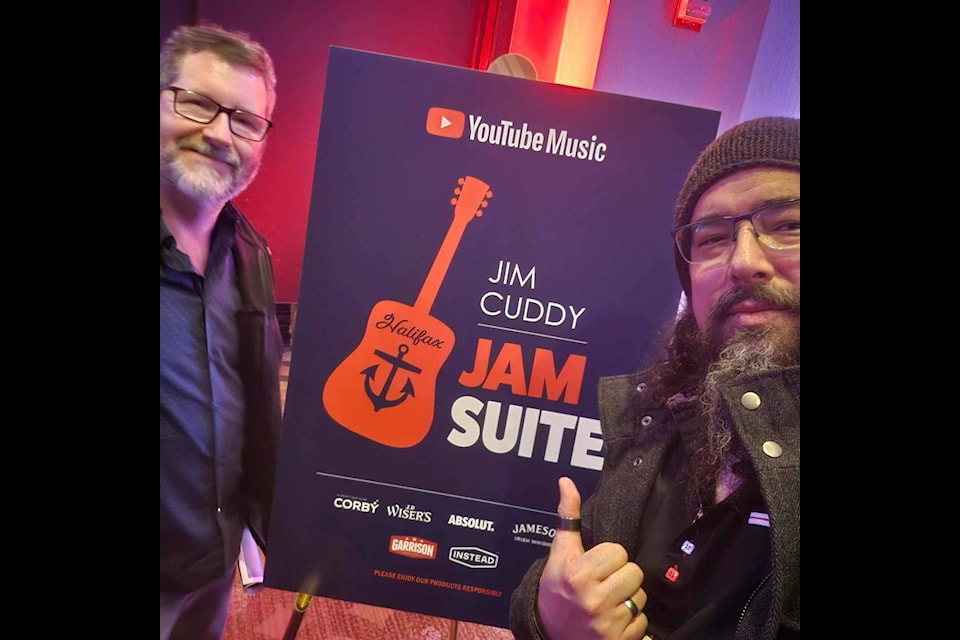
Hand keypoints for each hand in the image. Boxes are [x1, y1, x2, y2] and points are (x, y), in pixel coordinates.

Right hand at [536, 477, 647, 639]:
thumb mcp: (559, 554)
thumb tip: (567, 482)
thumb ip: (567, 518)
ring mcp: (607, 623)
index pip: (618, 552)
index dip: (608, 557)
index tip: (595, 566)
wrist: (548, 635)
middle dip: (622, 576)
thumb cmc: (555, 591)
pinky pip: (642, 622)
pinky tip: (613, 620)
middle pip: (634, 572)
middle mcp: (593, 599)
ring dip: (628, 598)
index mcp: (578, 575)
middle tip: (604, 583)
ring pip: (640, 597)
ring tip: (609, 601)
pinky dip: (631, 622)